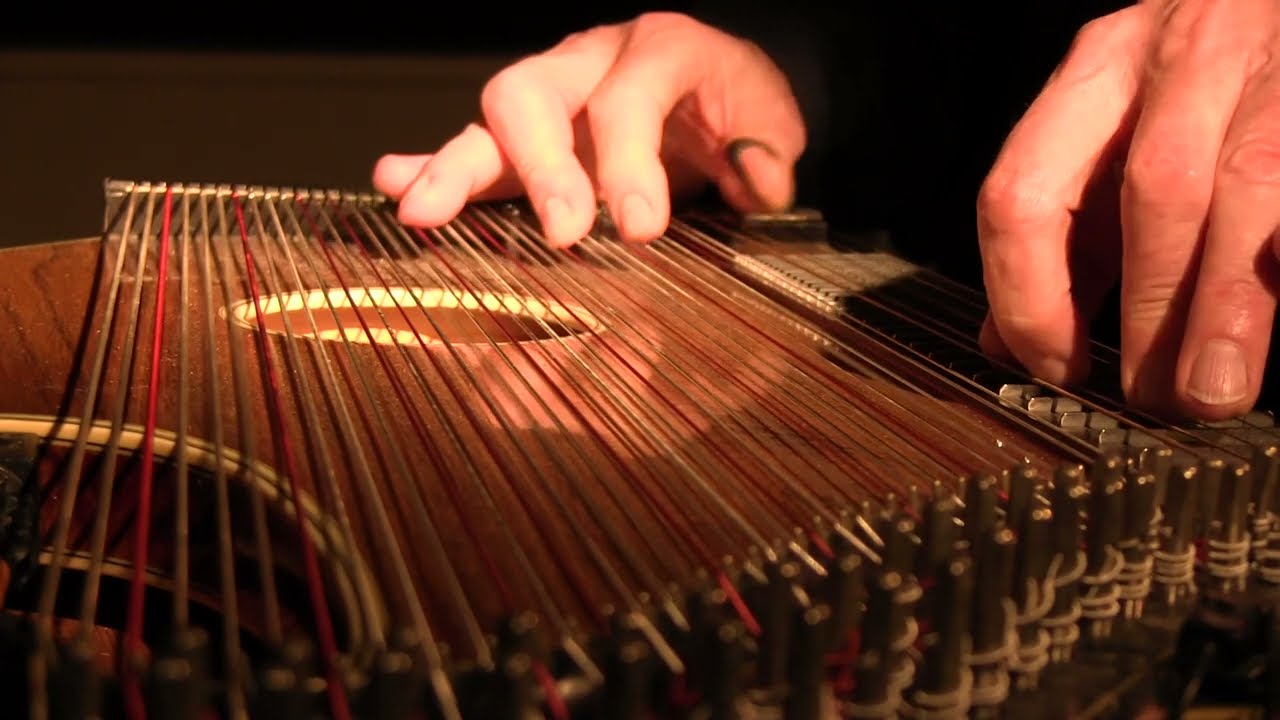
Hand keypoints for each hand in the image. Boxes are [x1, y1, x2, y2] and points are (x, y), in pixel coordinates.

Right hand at [372, 12, 804, 247]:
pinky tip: (398, 187)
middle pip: (535, 92)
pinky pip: (474, 146)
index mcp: (660, 46)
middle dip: (539, 166)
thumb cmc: (736, 106)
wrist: (718, 87)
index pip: (628, 96)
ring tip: (422, 212)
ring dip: (454, 168)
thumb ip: (770, 151)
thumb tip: (757, 180)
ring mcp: (550, 94)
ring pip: (490, 119)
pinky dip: (434, 168)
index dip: (629, 162)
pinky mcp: (526, 135)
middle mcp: (590, 60)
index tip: (638, 228)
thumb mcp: (773, 121)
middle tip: (562, 233)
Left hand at [977, 0, 1279, 420]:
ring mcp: (1271, 71)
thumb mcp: (1108, 143)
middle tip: (1154, 397)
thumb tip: (1005, 342)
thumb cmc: (1190, 87)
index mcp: (1096, 73)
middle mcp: (1179, 57)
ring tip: (1213, 389)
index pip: (1025, 191)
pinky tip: (1270, 318)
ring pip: (1247, 188)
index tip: (1057, 366)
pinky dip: (1275, 262)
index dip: (1029, 296)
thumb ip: (1062, 236)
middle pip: (1152, 191)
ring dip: (1224, 305)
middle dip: (1149, 310)